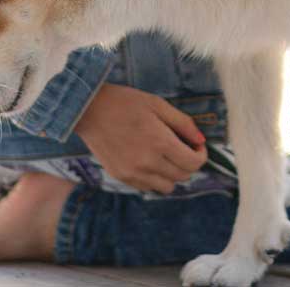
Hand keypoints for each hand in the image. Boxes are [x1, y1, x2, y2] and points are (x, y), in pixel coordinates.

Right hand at [75, 83, 207, 192]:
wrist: (88, 109)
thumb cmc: (124, 102)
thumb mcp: (157, 104)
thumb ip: (182, 122)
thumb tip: (201, 139)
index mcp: (160, 142)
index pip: (193, 163)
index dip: (201, 154)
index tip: (196, 145)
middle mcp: (148, 162)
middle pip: (183, 176)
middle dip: (189, 163)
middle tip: (183, 147)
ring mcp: (133, 173)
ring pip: (167, 187)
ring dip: (173, 174)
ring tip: (166, 156)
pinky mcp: (121, 177)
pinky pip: (148, 187)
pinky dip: (155, 178)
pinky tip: (149, 161)